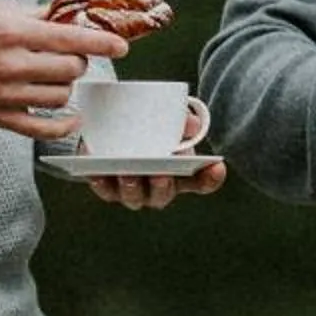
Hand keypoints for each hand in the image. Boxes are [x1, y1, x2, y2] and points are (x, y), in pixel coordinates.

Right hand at [0, 1, 129, 135]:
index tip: (121, 45)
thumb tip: (70, 13)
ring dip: (66, 86)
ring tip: (56, 77)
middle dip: (78, 61)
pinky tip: (72, 119)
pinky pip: (42, 129)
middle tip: (70, 56)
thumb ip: (36, 14)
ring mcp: (6, 94)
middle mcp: (12, 64)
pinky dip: (63, 126)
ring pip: (61, 96)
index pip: (70, 38)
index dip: (102, 42)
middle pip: (70, 68)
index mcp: (13, 32)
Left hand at [87, 99, 227, 211]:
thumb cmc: (148, 126)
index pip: (202, 181)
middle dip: (162, 186)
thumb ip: (180, 119)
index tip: (217, 167)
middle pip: (164, 194)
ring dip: (131, 187)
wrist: (114, 124)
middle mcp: (158, 187)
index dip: (211, 177)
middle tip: (160, 174)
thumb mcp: (167, 118)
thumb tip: (189, 124)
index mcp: (180, 172)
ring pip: (135, 197)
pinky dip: (102, 183)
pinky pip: (106, 190)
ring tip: (127, 173)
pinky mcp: (108, 187)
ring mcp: (134, 190)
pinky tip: (98, 173)